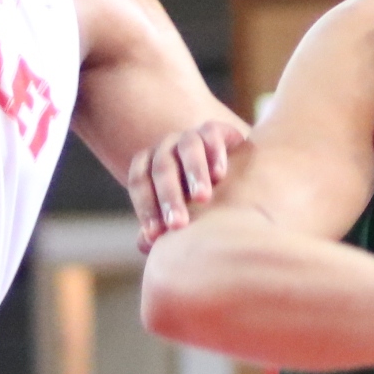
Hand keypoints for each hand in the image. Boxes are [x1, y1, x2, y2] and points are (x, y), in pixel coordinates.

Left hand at [130, 119, 238, 250]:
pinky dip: (216, 152)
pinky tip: (221, 175)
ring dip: (194, 172)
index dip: (145, 207)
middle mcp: (167, 149)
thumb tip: (144, 243)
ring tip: (203, 198)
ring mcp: (190, 137)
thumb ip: (161, 227)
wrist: (233, 181)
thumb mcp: (179, 215)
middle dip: (169, 196)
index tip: (155, 235)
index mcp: (149, 168)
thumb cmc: (195, 206)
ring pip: (188, 148)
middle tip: (178, 224)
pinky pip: (212, 133)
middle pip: (162, 168)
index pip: (139, 182)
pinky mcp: (216, 130)